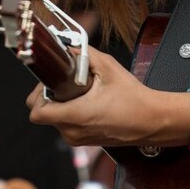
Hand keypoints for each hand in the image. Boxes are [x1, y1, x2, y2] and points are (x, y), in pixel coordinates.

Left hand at [25, 47, 189, 147]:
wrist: (152, 121)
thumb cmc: (134, 100)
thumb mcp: (109, 68)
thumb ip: (85, 55)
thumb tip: (69, 47)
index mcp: (76, 116)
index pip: (36, 113)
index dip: (37, 95)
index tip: (50, 82)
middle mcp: (73, 131)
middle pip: (44, 113)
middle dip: (50, 96)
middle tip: (67, 82)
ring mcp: (78, 139)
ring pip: (55, 119)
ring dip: (61, 104)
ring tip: (82, 92)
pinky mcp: (84, 141)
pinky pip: (67, 125)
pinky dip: (71, 112)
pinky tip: (87, 101)